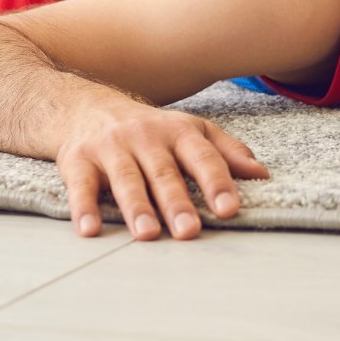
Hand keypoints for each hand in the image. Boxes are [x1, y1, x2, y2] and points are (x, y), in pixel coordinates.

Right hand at [55, 104, 269, 240]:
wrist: (88, 106)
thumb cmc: (150, 129)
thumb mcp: (192, 130)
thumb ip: (226, 152)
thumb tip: (261, 174)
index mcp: (179, 132)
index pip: (203, 157)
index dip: (217, 183)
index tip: (229, 208)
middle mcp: (145, 138)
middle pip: (164, 173)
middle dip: (177, 202)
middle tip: (190, 231)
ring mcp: (111, 149)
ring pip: (126, 180)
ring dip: (137, 208)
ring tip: (148, 234)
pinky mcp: (78, 161)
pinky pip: (81, 185)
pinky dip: (83, 207)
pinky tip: (89, 229)